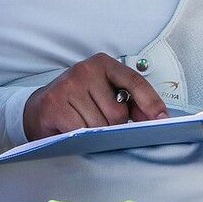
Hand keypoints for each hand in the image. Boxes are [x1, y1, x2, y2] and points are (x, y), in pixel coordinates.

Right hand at [23, 53, 166, 140]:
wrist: (40, 108)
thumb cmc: (78, 101)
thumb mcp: (105, 95)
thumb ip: (131, 103)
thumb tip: (157, 117)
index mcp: (103, 63)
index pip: (135, 82)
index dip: (151, 102)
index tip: (162, 119)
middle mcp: (85, 70)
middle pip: (117, 112)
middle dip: (114, 127)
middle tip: (100, 124)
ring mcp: (68, 86)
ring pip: (99, 125)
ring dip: (96, 135)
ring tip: (84, 126)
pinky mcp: (54, 105)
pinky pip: (80, 131)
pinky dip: (80, 138)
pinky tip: (71, 130)